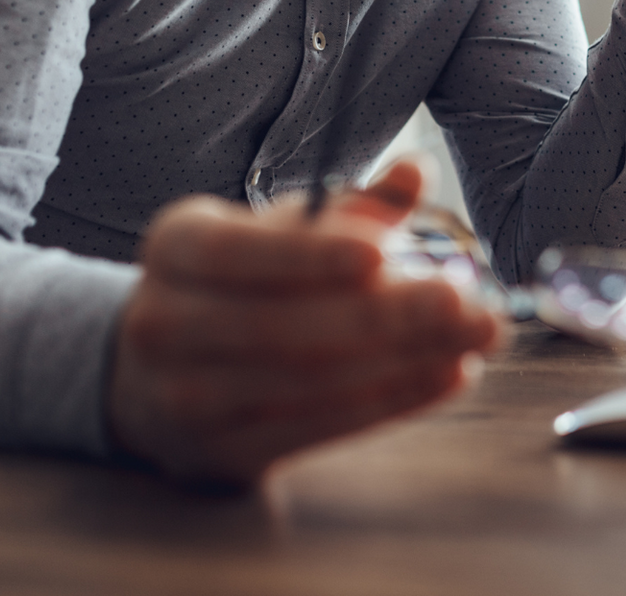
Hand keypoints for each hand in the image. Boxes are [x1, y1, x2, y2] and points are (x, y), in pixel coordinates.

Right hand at [106, 163, 500, 486]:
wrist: (152, 378)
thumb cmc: (239, 284)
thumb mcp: (277, 233)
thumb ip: (351, 206)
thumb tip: (417, 173)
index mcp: (177, 247)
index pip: (238, 253)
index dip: (309, 255)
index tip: (381, 251)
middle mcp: (166, 324)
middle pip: (282, 327)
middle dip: (386, 315)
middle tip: (466, 302)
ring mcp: (186, 398)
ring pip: (308, 383)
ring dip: (404, 361)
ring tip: (472, 338)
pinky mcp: (223, 452)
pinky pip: (320, 427)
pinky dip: (393, 400)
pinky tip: (447, 373)